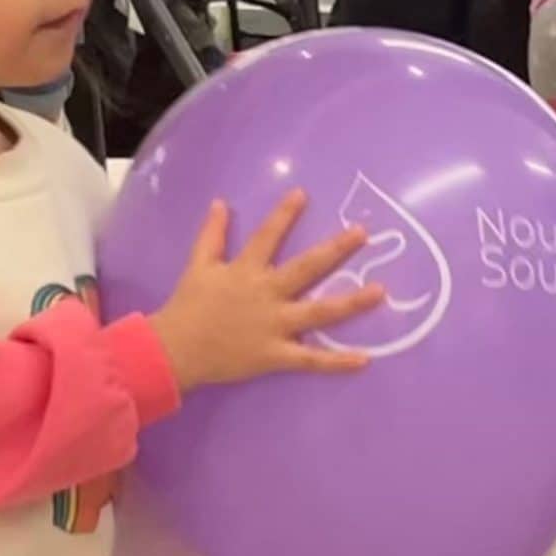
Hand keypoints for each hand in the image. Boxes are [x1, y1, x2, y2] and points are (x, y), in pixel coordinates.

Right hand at [152, 193, 383, 391]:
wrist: (175, 351)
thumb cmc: (188, 307)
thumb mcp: (198, 265)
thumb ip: (212, 234)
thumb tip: (220, 202)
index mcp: (246, 271)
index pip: (268, 236)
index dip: (285, 215)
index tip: (303, 193)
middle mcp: (265, 294)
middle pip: (306, 269)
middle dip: (335, 250)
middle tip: (363, 233)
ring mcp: (274, 325)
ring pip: (319, 312)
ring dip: (351, 302)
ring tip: (380, 291)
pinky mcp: (276, 355)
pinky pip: (311, 360)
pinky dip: (337, 362)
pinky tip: (365, 359)